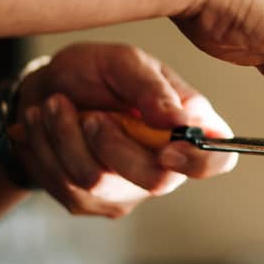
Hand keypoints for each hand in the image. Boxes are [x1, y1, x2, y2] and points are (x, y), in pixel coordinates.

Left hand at [10, 43, 235, 216]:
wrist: (45, 91)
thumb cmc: (96, 72)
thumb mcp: (123, 62)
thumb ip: (151, 87)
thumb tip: (178, 119)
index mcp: (190, 127)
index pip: (219, 159)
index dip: (200, 162)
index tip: (167, 150)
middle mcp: (167, 165)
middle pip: (156, 180)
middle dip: (111, 144)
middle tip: (90, 114)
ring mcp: (129, 189)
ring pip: (98, 182)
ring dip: (65, 136)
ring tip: (53, 105)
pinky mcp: (91, 201)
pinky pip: (66, 185)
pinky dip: (46, 148)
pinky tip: (44, 124)